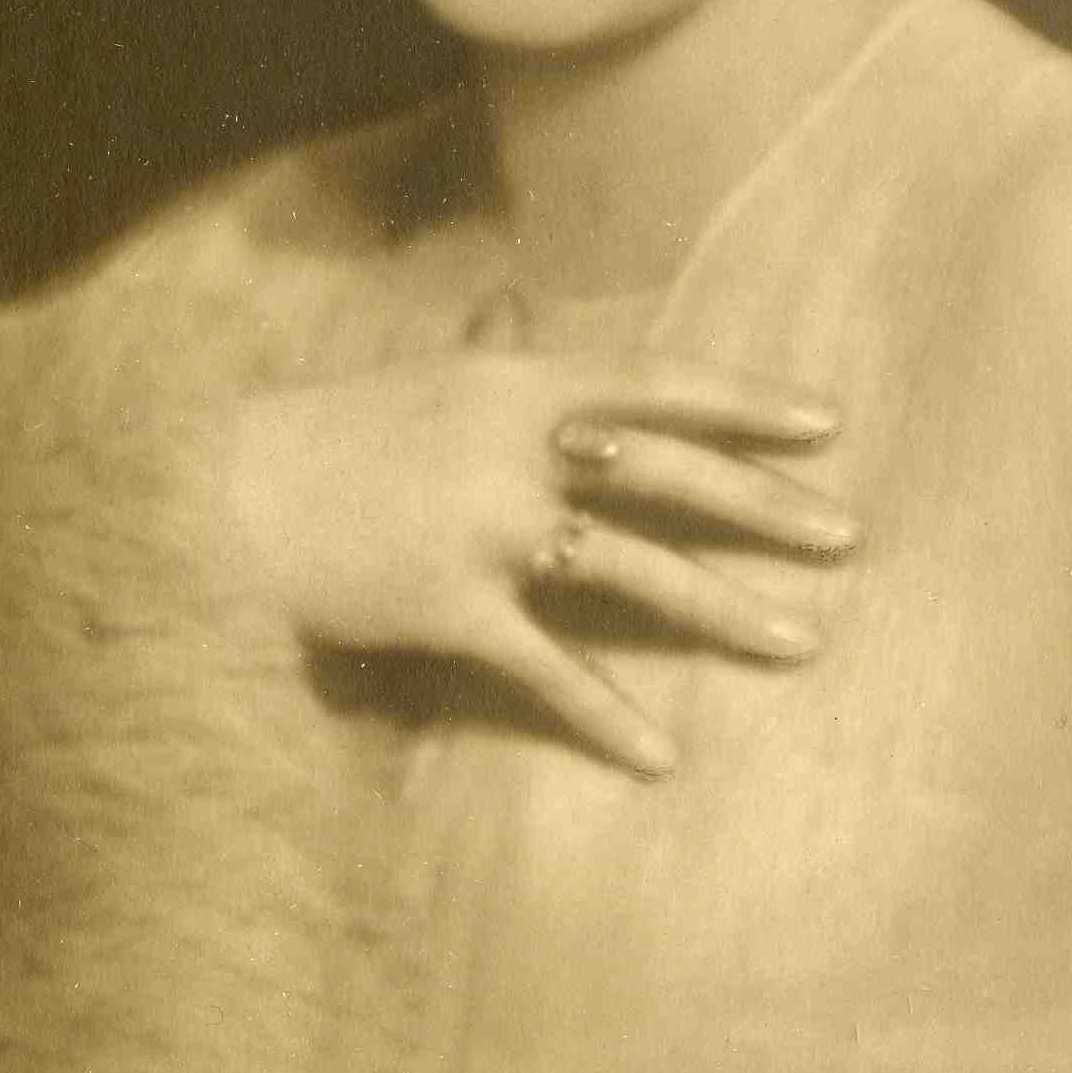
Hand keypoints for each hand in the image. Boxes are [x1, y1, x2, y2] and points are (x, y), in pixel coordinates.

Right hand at [223, 339, 856, 774]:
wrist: (221, 493)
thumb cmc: (327, 434)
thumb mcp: (417, 378)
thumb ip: (484, 357)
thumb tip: (517, 314)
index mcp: (518, 382)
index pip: (659, 384)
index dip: (746, 403)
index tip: (825, 423)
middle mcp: (518, 447)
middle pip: (673, 478)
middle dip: (768, 507)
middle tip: (849, 534)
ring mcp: (488, 528)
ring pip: (636, 574)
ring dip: (727, 613)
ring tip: (804, 643)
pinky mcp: (453, 608)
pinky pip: (549, 672)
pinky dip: (608, 717)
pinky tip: (664, 758)